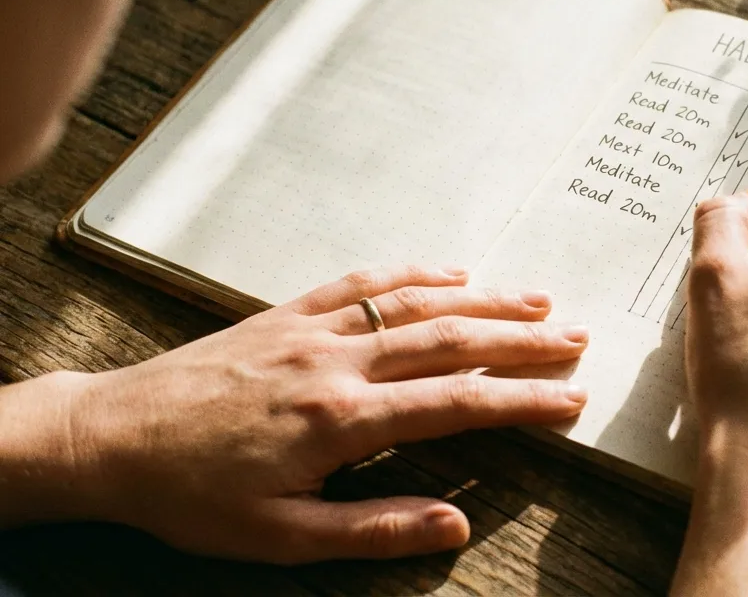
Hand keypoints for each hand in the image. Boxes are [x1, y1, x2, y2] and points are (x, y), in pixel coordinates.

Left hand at [0, 266, 588, 562]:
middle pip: (452, 340)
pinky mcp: (289, 312)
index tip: (569, 399)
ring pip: (418, 303)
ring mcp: (313, 329)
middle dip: (523, 339)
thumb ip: (374, 528)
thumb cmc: (192, 494)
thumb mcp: (281, 536)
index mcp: (342, 420)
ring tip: (538, 299)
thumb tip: (453, 526)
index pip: (458, 403)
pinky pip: (365, 282)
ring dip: (485, 298)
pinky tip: (451, 272)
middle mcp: (337, 362)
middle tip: (575, 339)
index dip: (522, 400)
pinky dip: (415, 273)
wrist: (112, 438)